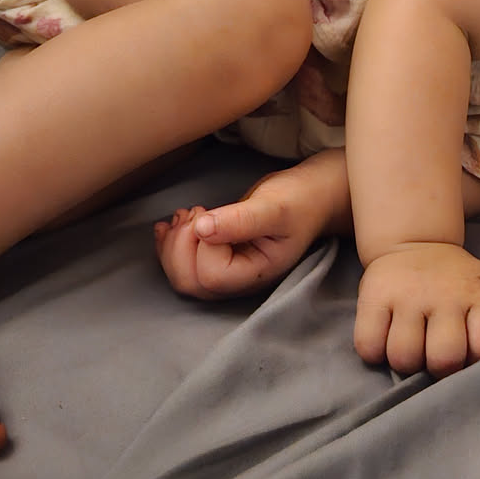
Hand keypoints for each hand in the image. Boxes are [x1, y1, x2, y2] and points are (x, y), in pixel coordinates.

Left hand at [152, 160, 338, 299]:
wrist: (310, 195)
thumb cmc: (299, 200)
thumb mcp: (274, 207)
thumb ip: (240, 220)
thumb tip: (201, 229)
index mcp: (257, 274)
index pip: (212, 275)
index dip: (203, 244)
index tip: (212, 212)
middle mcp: (239, 279)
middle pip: (190, 283)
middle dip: (179, 246)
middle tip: (193, 212)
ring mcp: (227, 270)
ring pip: (182, 275)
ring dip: (172, 243)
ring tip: (185, 214)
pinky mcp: (217, 258)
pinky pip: (182, 263)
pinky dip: (169, 242)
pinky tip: (172, 223)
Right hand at [354, 243, 479, 376]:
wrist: (416, 244)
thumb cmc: (457, 284)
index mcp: (476, 295)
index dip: (479, 361)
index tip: (469, 356)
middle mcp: (443, 294)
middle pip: (444, 358)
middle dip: (440, 370)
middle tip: (436, 358)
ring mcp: (406, 294)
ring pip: (403, 357)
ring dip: (406, 362)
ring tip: (411, 347)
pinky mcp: (373, 295)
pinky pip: (368, 345)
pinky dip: (375, 353)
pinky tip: (385, 340)